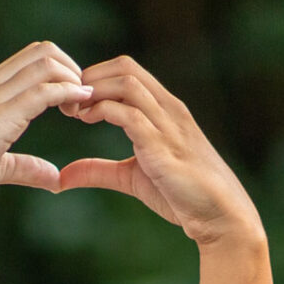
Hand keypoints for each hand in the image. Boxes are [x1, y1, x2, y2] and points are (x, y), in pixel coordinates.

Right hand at [0, 41, 92, 214]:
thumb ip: (26, 166)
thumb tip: (54, 178)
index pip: (33, 59)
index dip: (61, 73)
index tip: (73, 103)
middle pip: (44, 51)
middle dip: (72, 71)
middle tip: (81, 103)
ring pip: (46, 64)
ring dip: (73, 81)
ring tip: (80, 109)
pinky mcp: (1, 115)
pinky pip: (43, 91)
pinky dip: (68, 94)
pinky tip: (78, 107)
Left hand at [58, 58, 261, 248]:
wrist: (219, 216)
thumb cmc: (182, 195)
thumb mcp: (132, 178)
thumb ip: (99, 171)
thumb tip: (64, 177)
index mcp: (164, 109)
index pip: (127, 71)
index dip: (95, 78)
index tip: (73, 101)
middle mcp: (168, 109)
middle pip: (125, 68)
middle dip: (90, 78)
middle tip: (67, 102)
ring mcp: (168, 125)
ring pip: (127, 84)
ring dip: (94, 91)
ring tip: (74, 111)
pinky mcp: (163, 146)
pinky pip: (130, 114)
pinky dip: (102, 111)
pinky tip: (87, 121)